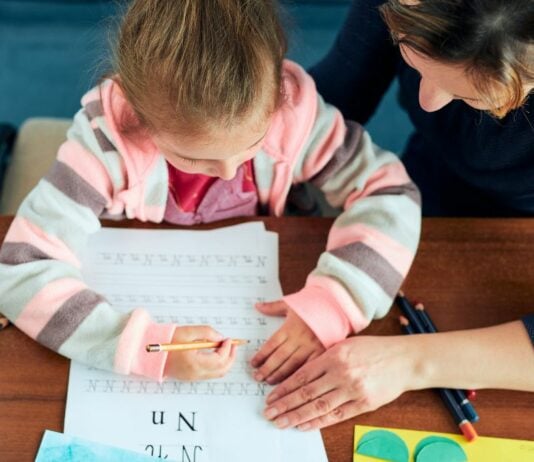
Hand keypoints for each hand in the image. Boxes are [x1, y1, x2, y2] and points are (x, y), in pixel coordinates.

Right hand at [164, 325, 236, 380]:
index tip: (228, 339)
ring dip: (225, 361)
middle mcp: (195, 373)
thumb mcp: (187, 332)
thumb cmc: (166, 341)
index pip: (219, 360)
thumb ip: (206, 333)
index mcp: (194, 363)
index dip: (227, 349)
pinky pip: (210, 373)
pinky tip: (216, 353)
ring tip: (225, 347)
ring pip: (218, 373)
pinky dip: (218, 364)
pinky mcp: (191, 376)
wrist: (151, 353)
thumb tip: (220, 337)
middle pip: (222, 370)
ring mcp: (193, 377)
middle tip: (232, 345)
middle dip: (231, 357)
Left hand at [251, 300, 324, 383]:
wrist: (335, 306)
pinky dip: (299, 376)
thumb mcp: (291, 303)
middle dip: (267, 368)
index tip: (253, 363)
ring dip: (280, 374)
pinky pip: (309, 367)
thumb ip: (273, 307)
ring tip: (269, 381)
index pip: (272, 344)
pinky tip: (291, 384)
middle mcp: (300, 338)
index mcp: (290, 327)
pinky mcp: (322, 353)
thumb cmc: (312, 304)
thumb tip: (257, 306)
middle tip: (257, 377)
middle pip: (280, 356)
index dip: (261, 355)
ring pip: (292, 364)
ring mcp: (311, 347)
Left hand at [262, 335, 416, 429]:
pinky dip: (318, 421)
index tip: (270, 397)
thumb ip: (324, 357)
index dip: (284, 388)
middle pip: (306, 393)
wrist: (403, 359)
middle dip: (285, 405)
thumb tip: (301, 373)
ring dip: (297, 416)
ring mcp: (352, 389)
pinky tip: (304, 425)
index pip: (302, 375)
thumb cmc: (373, 349)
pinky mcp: (364, 403)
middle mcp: (341, 373)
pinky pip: (336, 415)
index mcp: (333, 355)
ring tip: (281, 422)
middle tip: (269, 413)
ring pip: (318, 406)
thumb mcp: (345, 344)